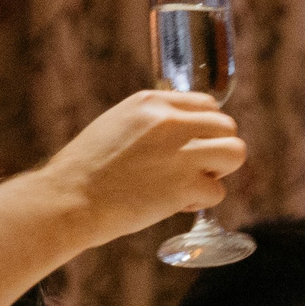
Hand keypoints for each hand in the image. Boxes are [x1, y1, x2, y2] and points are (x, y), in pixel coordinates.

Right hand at [34, 89, 246, 236]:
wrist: (68, 199)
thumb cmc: (86, 170)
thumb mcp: (117, 125)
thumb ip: (153, 124)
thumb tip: (185, 132)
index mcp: (151, 102)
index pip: (206, 104)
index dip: (204, 129)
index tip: (192, 146)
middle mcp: (170, 121)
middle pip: (227, 126)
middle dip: (216, 149)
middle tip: (193, 168)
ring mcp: (181, 152)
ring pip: (235, 153)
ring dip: (218, 172)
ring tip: (191, 183)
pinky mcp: (186, 184)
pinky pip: (217, 192)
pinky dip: (199, 202)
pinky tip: (173, 203)